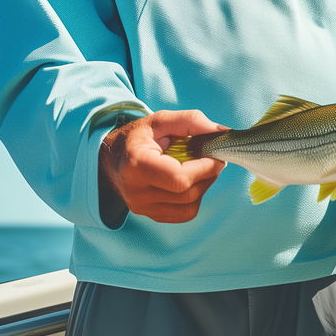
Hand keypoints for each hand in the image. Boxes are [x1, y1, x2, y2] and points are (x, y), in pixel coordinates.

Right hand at [99, 109, 226, 223]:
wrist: (113, 157)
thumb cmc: (139, 137)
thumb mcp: (161, 120)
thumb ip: (191, 121)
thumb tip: (221, 132)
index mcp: (137, 164)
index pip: (179, 178)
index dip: (204, 169)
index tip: (216, 157)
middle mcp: (137, 191)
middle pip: (186, 194)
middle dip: (207, 176)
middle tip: (213, 160)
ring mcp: (142, 207)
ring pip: (188, 207)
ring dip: (203, 188)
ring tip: (201, 169)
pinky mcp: (149, 215)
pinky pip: (183, 215)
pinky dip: (194, 199)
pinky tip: (190, 182)